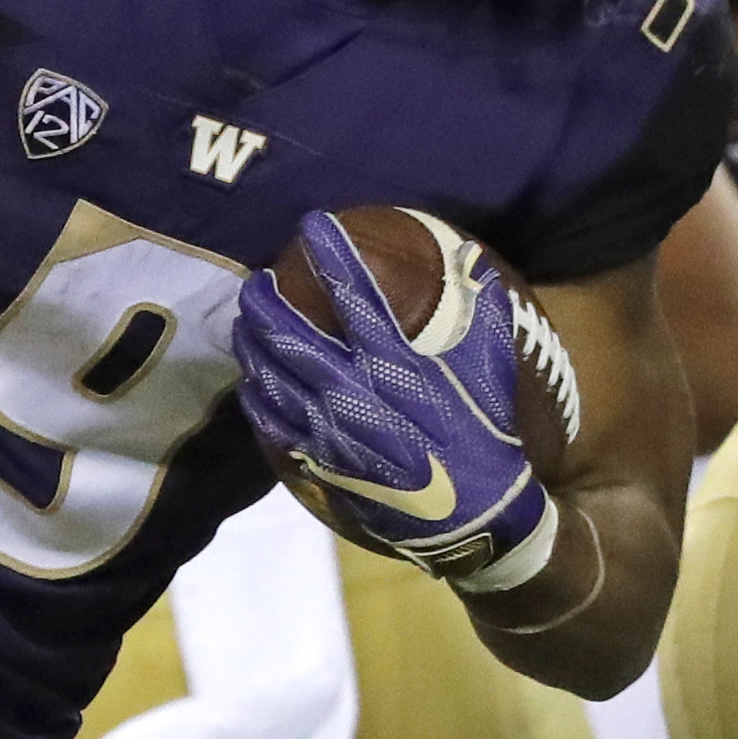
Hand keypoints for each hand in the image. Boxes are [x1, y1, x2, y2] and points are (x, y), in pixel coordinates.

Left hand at [230, 213, 558, 591]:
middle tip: (258, 279)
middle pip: (290, 335)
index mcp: (396, 363)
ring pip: (272, 376)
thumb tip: (472, 262)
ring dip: (253, 343)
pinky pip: (273, 423)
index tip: (313, 223)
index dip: (331, 254)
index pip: (354, 295)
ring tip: (244, 321)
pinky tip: (251, 380)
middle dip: (267, 301)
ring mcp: (329, 429)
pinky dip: (257, 396)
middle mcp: (354, 391)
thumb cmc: (485, 434)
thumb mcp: (493, 368)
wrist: (473, 515)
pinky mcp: (320, 461)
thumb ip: (481, 312)